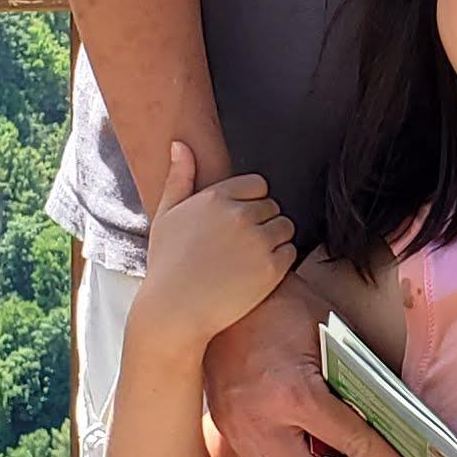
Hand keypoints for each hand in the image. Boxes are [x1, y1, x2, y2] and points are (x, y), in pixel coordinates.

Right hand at [137, 144, 297, 354]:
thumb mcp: (165, 216)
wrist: (175, 311)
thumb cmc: (167, 265)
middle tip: (240, 246)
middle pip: (273, 206)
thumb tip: (180, 145)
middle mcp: (240, 214)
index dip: (250, 203)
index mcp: (216, 196)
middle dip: (262, 222)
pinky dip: (279, 262)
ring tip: (249, 259)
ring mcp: (258, 240)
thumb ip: (179, 178)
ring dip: (274, 240)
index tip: (236, 223)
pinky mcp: (272, 268)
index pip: (258, 184)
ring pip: (285, 227)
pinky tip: (255, 273)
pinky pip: (290, 252)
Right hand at [201, 263, 395, 456]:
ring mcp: (238, 430)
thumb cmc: (283, 306)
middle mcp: (261, 423)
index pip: (352, 445)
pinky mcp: (225, 429)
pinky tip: (298, 446)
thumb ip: (360, 380)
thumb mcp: (333, 336)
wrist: (225, 291)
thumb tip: (393, 418)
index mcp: (295, 395)